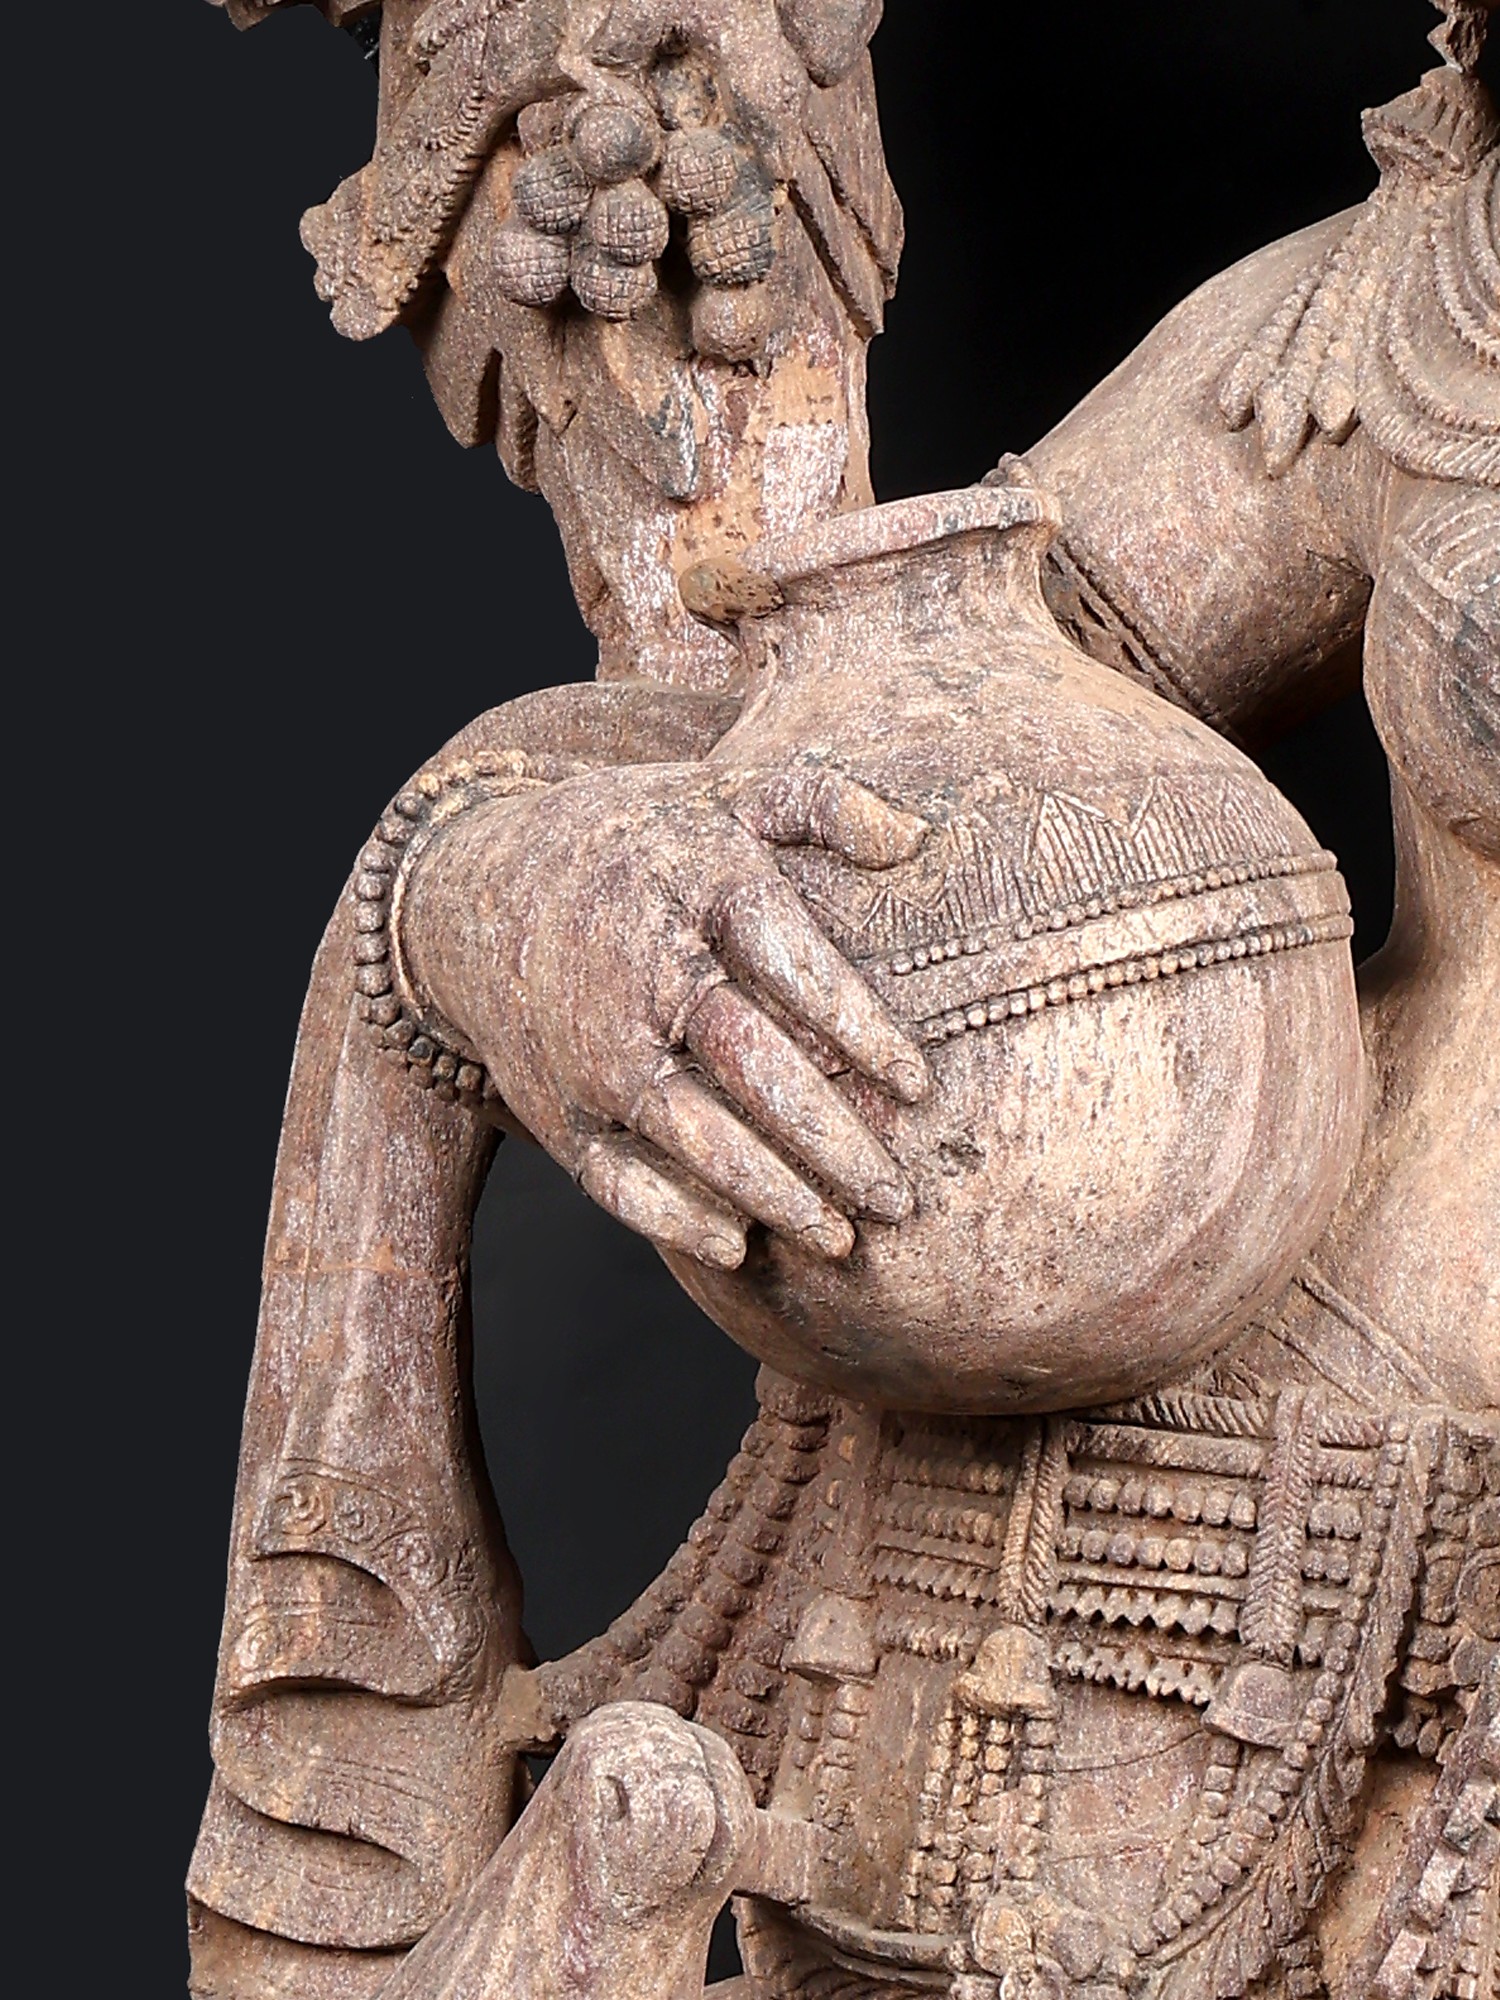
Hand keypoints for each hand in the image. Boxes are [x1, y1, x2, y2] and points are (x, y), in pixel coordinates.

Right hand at [400, 760, 930, 1268]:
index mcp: (697, 888)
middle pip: (753, 1067)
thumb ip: (821, 803)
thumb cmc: (636, 843)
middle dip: (833, 1141)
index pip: (795, 967)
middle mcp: (646, 974)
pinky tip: (738, 1246)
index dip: (862, 1031)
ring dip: (772, 1195)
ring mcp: (596, 1049)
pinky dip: (673, 1218)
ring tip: (841, 1241)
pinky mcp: (559, 1108)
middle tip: (899, 1200)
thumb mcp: (721, 791)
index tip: (918, 1087)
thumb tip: (914, 840)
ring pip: (694, 1136)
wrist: (478, 887)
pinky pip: (616, 1178)